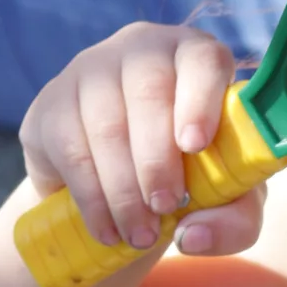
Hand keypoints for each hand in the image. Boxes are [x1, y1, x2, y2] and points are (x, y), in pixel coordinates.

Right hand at [18, 22, 264, 259]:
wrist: (121, 187)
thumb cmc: (192, 179)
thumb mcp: (227, 203)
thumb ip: (235, 221)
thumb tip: (194, 236)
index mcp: (196, 58)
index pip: (201, 59)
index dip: (199, 100)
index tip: (194, 146)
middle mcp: (142, 51)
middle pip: (148, 93)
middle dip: (157, 161)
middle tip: (166, 208)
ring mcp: (91, 71)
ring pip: (107, 126)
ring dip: (124, 189)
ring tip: (141, 235)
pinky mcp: (51, 103)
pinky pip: (70, 149)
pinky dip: (92, 197)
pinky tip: (107, 230)